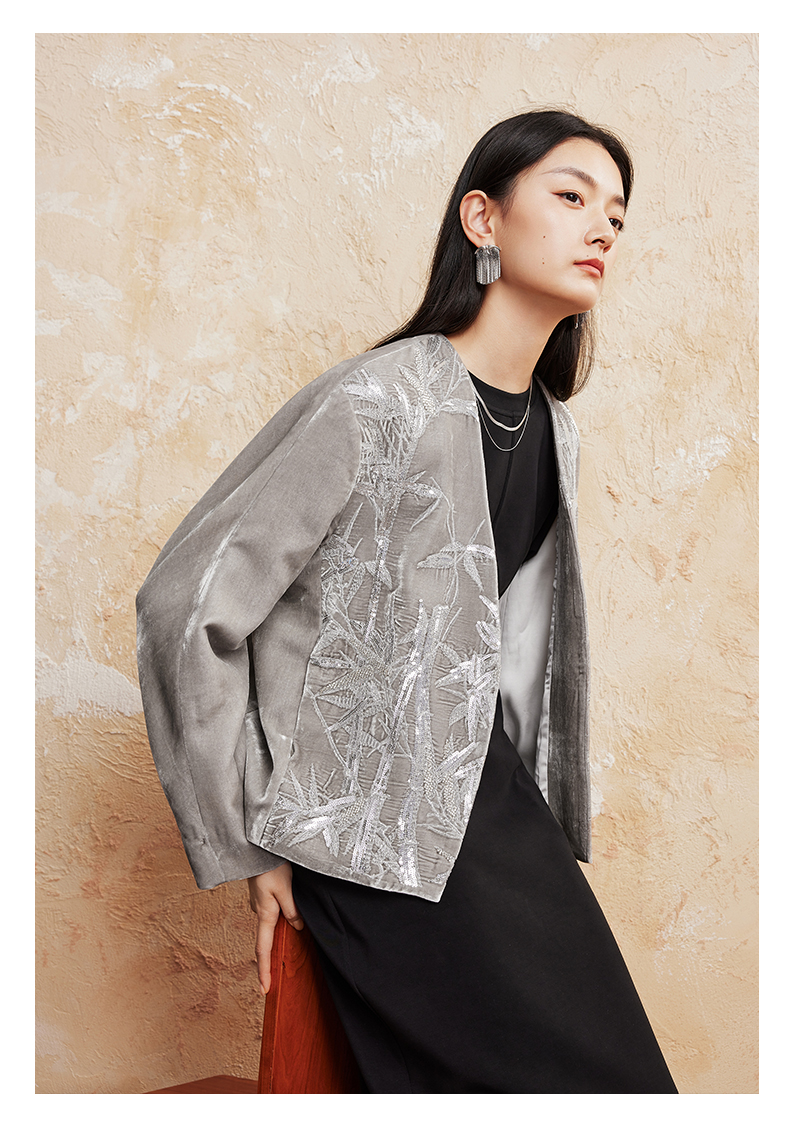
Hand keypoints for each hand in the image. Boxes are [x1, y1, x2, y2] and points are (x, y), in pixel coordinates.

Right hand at [247, 862, 303, 995]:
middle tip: (276, 975)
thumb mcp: (285, 888)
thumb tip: (297, 927)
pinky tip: (287, 915)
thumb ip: (292, 909)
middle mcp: (259, 911)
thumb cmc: (270, 866)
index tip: (264, 990)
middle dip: (271, 957)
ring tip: (290, 940)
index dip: (264, 970)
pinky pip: (271, 912)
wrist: (254, 847)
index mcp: (264, 914)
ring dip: (278, 933)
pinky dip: (279, 918)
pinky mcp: (262, 894)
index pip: (263, 949)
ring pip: (270, 923)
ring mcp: (259, 903)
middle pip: (266, 939)